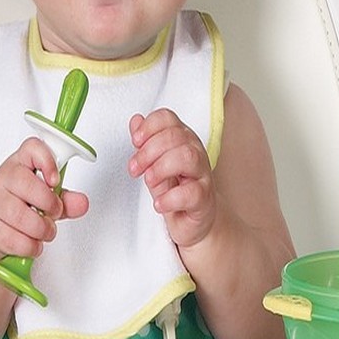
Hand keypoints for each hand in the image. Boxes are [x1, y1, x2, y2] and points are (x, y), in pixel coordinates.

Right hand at [0, 137, 88, 260]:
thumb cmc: (24, 206)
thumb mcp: (48, 199)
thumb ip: (66, 199)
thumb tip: (81, 202)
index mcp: (21, 164)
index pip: (32, 148)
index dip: (47, 161)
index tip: (55, 180)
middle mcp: (4, 179)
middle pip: (27, 185)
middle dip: (49, 204)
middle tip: (55, 212)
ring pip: (21, 216)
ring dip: (42, 229)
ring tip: (46, 230)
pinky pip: (15, 240)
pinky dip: (31, 246)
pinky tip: (32, 242)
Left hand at [128, 109, 215, 248]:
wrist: (192, 220)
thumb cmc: (173, 187)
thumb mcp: (153, 163)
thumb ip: (145, 143)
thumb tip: (136, 120)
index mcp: (181, 138)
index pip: (167, 118)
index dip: (149, 127)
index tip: (135, 142)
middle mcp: (195, 151)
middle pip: (175, 136)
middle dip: (148, 151)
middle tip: (134, 169)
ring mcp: (202, 174)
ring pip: (187, 157)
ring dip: (161, 168)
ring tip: (149, 180)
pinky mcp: (205, 199)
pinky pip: (192, 192)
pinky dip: (170, 198)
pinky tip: (159, 204)